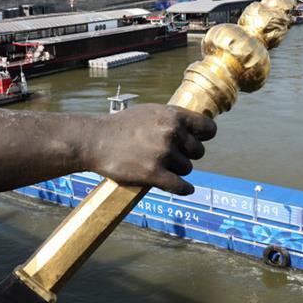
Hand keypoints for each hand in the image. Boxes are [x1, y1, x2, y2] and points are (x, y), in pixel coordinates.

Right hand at [86, 104, 215, 194]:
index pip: (207, 128)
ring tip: (159, 165)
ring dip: (177, 170)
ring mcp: (163, 153)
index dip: (204, 136)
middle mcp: (171, 132)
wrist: (94, 140)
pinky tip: (185, 189)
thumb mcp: (149, 112)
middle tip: (170, 156)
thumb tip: (195, 127)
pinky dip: (184, 189)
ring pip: (187, 169)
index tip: (199, 141)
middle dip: (187, 155)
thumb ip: (172, 118)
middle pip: (198, 152)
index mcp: (172, 115)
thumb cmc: (121, 126)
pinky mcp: (153, 174)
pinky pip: (180, 186)